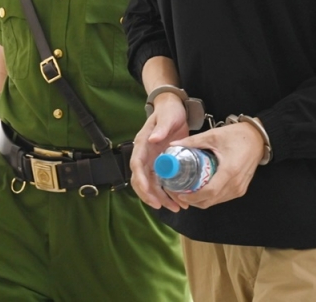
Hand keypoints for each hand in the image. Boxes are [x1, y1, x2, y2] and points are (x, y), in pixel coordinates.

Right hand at [130, 94, 189, 211]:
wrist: (174, 108)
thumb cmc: (169, 111)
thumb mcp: (167, 117)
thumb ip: (161, 127)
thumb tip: (153, 139)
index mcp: (142, 145)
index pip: (137, 166)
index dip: (142, 180)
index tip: (149, 192)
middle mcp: (145, 155)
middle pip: (142, 180)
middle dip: (150, 195)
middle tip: (163, 206)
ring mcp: (153, 161)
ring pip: (152, 185)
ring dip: (161, 197)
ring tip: (176, 207)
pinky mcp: (162, 164)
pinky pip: (162, 182)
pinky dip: (169, 192)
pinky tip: (179, 200)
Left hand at [162, 121, 264, 208]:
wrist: (259, 138)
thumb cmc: (238, 135)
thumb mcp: (214, 136)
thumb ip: (193, 141)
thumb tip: (173, 145)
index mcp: (229, 170)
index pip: (209, 192)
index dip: (193, 196)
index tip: (180, 194)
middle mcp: (235, 183)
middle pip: (210, 201)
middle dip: (193, 200)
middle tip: (180, 193)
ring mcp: (239, 188)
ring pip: (216, 202)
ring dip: (201, 200)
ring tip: (189, 191)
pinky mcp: (241, 189)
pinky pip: (222, 198)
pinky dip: (211, 197)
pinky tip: (202, 189)